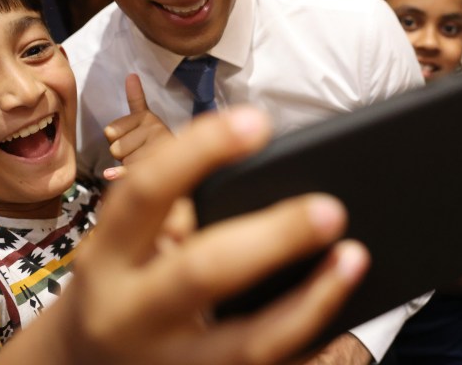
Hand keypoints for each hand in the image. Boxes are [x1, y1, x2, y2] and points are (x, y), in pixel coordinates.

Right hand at [55, 107, 370, 364]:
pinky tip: (344, 315)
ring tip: (353, 259)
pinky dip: (309, 344)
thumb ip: (173, 209)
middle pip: (202, 273)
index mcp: (108, 255)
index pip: (147, 192)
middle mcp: (131, 311)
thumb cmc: (116, 285)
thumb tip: (262, 167)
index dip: (200, 150)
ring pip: (246, 343)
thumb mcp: (119, 244)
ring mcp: (167, 364)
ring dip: (310, 302)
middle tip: (330, 208)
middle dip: (271, 238)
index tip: (258, 122)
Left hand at [103, 74, 172, 179]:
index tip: (132, 139)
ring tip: (146, 162)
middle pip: (115, 148)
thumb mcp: (146, 118)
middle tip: (140, 152)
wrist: (185, 161)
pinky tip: (111, 174)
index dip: (116, 139)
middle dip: (123, 154)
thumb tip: (131, 75)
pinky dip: (120, 174)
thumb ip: (136, 98)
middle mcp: (154, 129)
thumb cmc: (158, 142)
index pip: (110, 131)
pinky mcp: (159, 167)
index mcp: (147, 117)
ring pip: (124, 162)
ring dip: (130, 167)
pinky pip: (130, 171)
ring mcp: (158, 149)